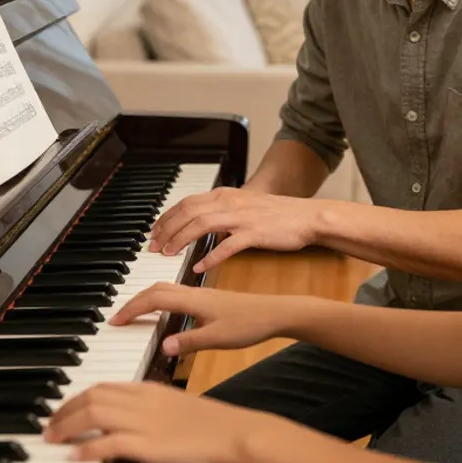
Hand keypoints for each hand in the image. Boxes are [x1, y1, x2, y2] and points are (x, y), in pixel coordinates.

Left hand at [43, 381, 275, 462]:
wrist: (238, 434)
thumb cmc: (216, 426)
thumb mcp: (179, 410)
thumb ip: (155, 411)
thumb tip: (134, 424)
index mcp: (151, 389)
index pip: (103, 385)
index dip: (77, 397)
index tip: (63, 409)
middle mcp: (144, 400)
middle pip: (92, 395)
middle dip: (64, 409)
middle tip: (49, 424)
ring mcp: (146, 421)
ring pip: (94, 414)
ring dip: (67, 426)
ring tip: (52, 438)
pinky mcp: (150, 445)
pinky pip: (110, 443)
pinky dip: (88, 448)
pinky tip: (75, 456)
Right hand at [109, 282, 295, 355]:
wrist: (276, 313)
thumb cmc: (250, 324)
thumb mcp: (219, 338)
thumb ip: (190, 342)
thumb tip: (164, 346)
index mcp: (193, 300)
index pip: (153, 299)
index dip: (132, 309)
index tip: (115, 321)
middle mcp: (194, 293)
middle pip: (155, 288)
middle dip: (133, 301)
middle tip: (119, 317)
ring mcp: (201, 294)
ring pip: (165, 288)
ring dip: (146, 297)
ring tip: (134, 313)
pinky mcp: (208, 298)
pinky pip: (176, 293)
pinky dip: (161, 299)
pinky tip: (165, 311)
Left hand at [148, 187, 321, 272]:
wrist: (308, 217)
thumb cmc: (279, 215)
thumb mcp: (245, 206)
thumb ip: (222, 211)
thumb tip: (201, 222)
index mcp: (226, 195)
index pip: (186, 202)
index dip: (167, 217)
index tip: (154, 232)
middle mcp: (230, 202)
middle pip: (188, 212)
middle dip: (166, 230)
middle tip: (153, 247)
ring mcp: (242, 217)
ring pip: (201, 225)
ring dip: (180, 240)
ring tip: (168, 255)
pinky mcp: (255, 234)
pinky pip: (227, 246)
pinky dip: (210, 257)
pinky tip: (199, 268)